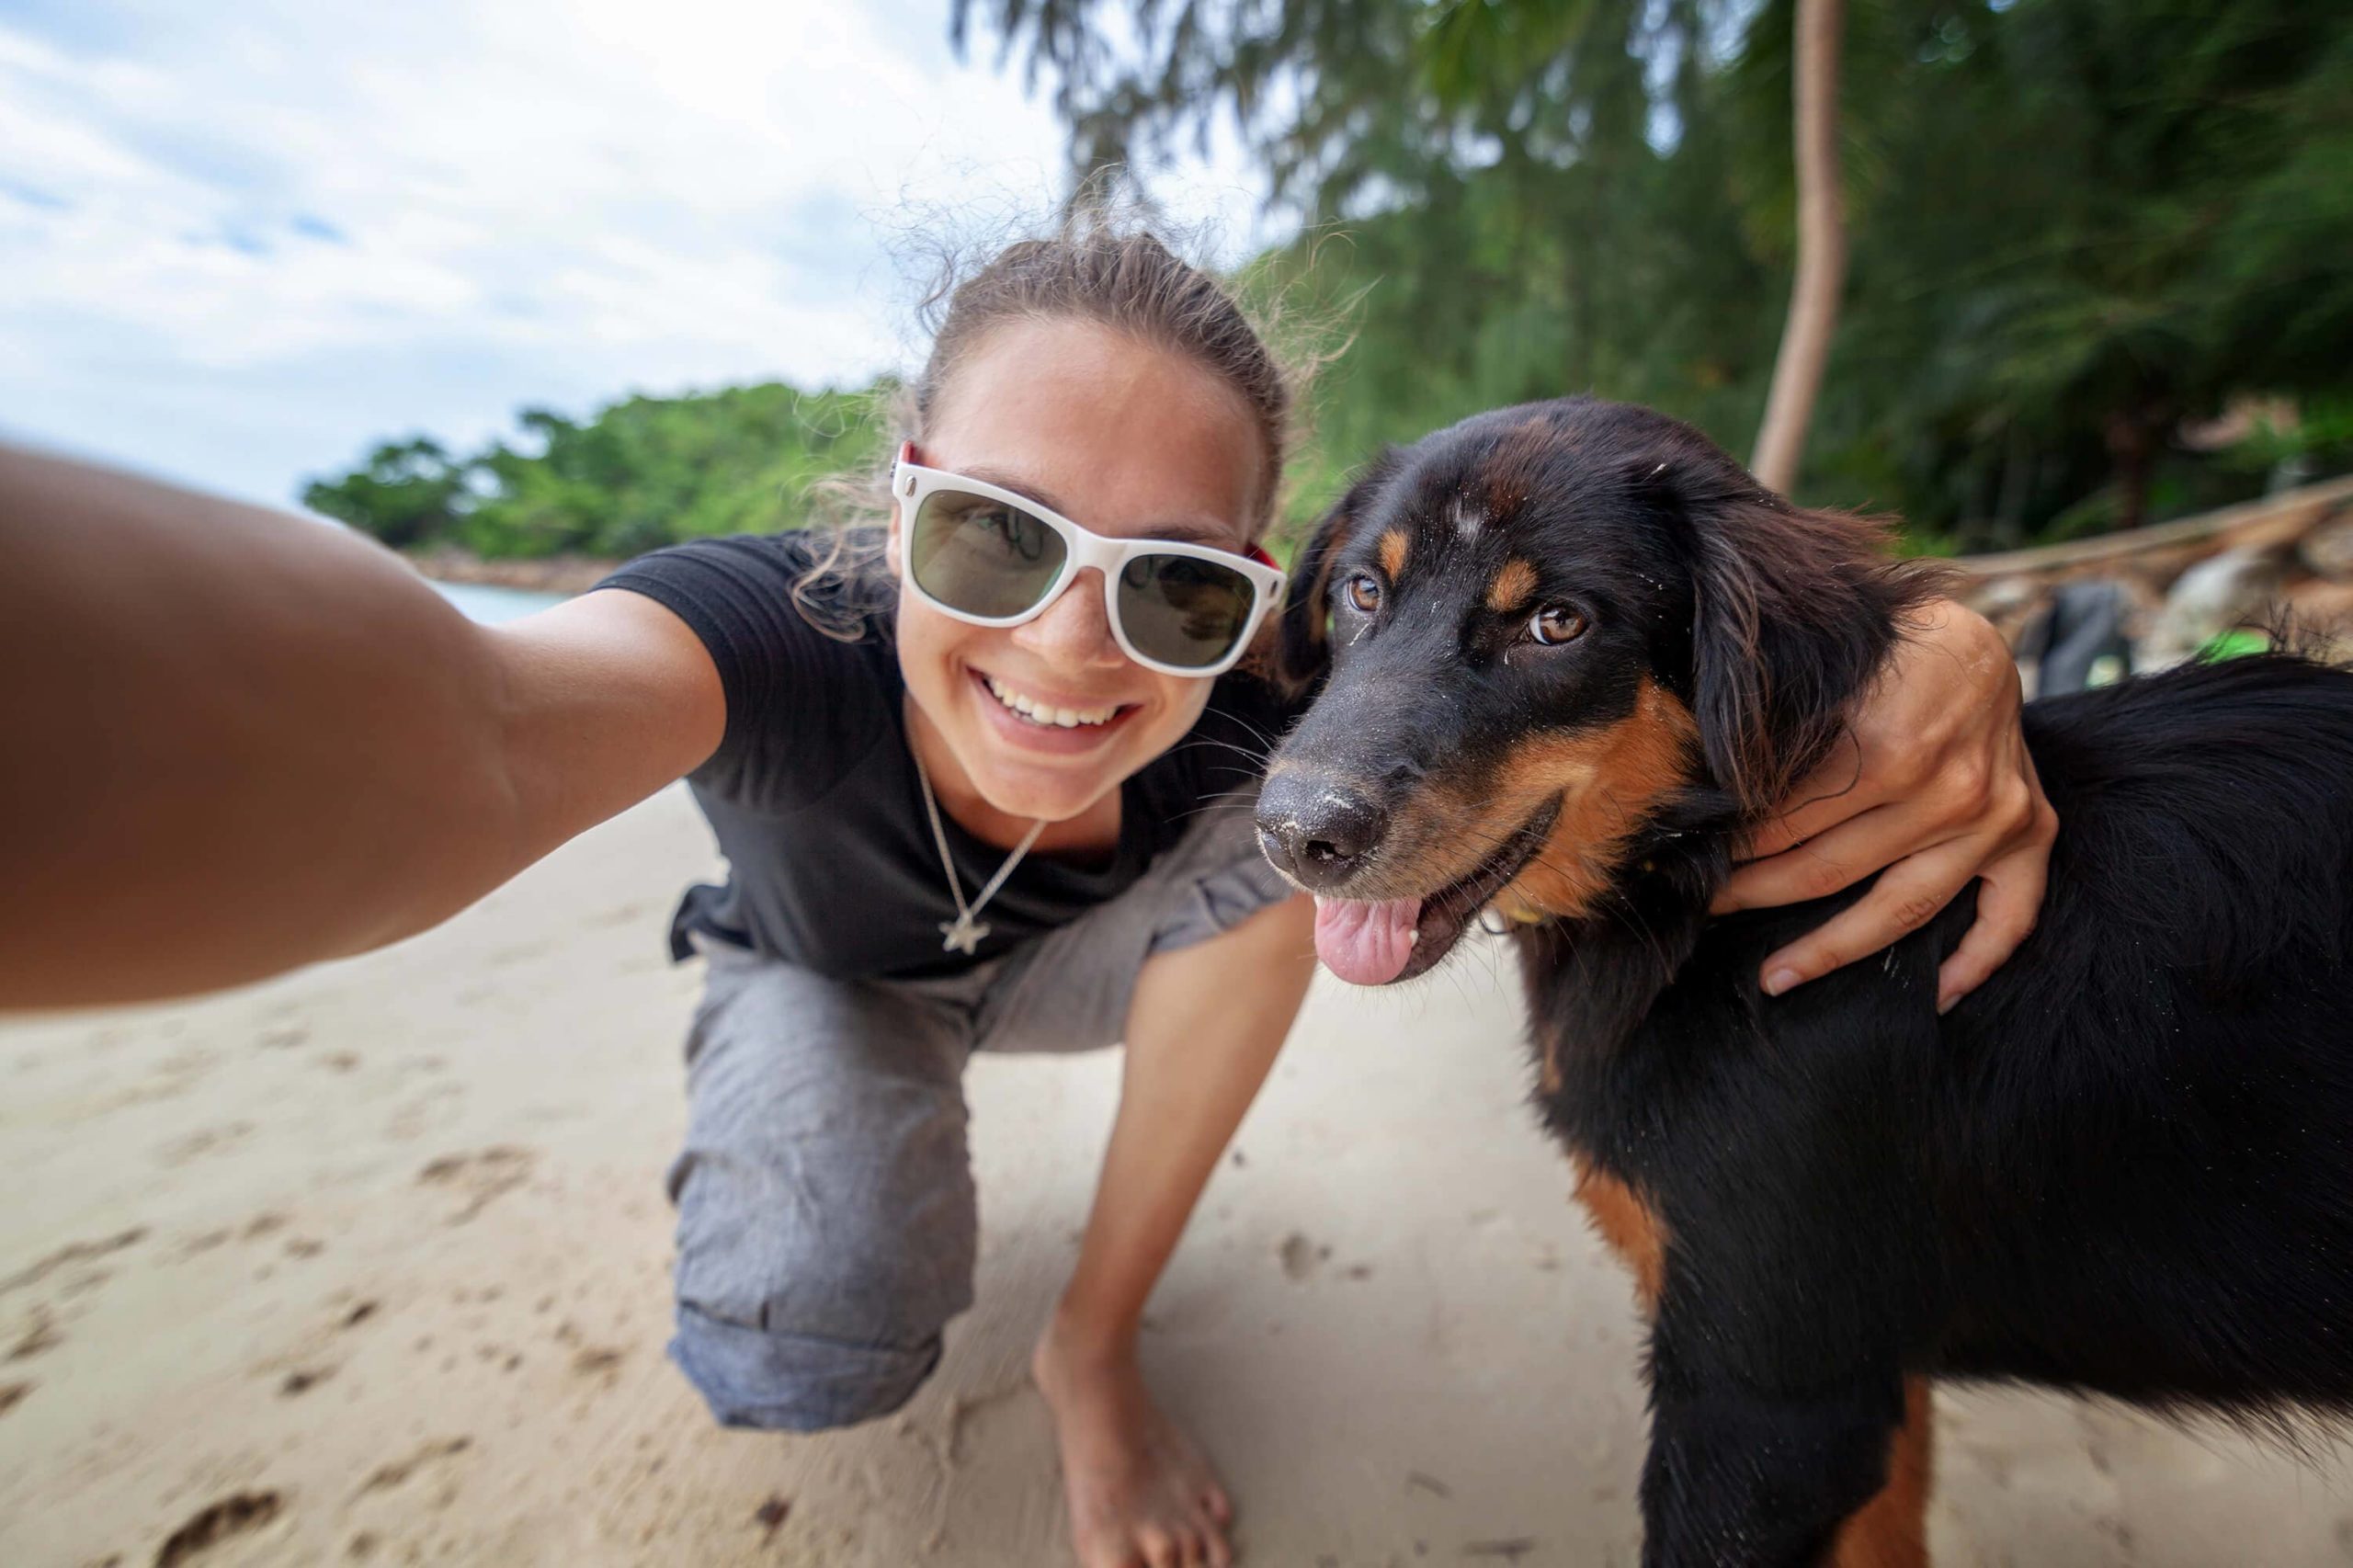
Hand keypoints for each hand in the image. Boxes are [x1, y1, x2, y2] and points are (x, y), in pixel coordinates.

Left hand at [1711, 600, 2057, 1012]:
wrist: (1975, 635)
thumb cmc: (1886, 649)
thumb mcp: (1828, 674)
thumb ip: (1781, 732)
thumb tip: (1705, 785)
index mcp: (1892, 748)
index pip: (1789, 820)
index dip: (1733, 846)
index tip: (1690, 863)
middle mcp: (1950, 791)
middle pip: (1830, 868)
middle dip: (1757, 893)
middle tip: (1706, 912)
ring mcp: (1994, 820)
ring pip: (1901, 907)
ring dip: (1833, 948)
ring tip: (1777, 976)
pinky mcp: (2030, 834)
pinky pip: (2011, 916)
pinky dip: (1976, 962)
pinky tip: (1936, 995)